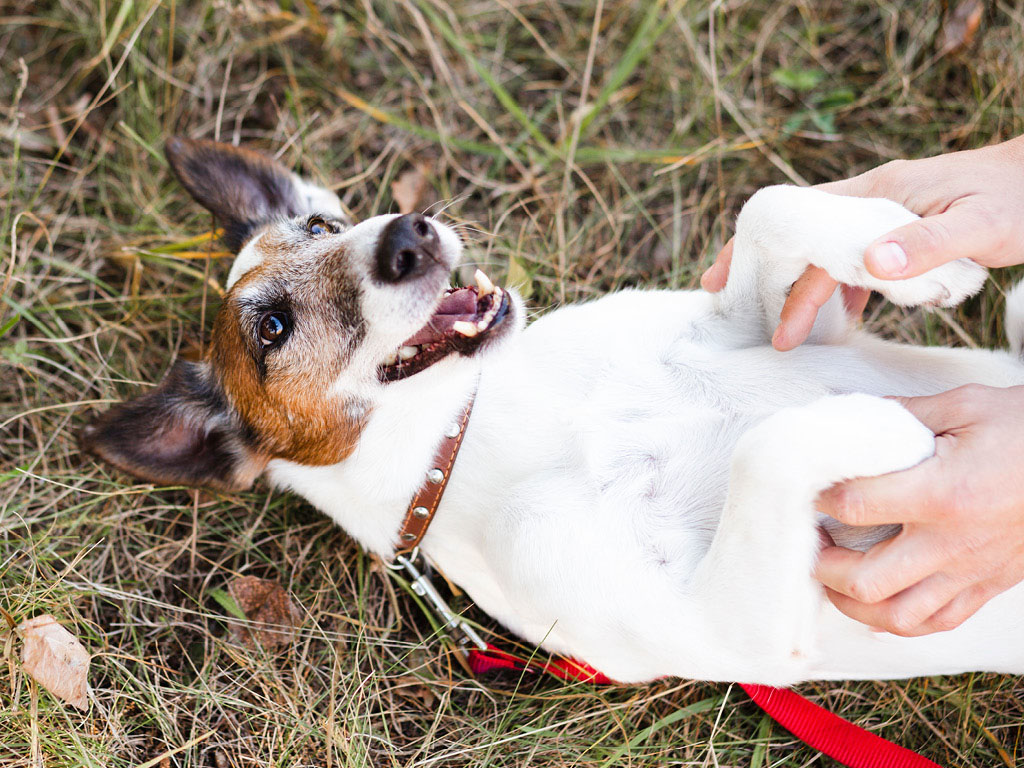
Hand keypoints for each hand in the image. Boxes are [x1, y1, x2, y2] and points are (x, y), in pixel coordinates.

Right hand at [701, 135, 1023, 349]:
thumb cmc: (1021, 197)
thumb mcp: (980, 225)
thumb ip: (926, 244)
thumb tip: (869, 266)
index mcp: (880, 193)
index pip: (801, 219)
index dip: (756, 247)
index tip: (720, 276)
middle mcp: (874, 202)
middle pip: (804, 240)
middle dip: (764, 273)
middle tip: (725, 303)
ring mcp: (885, 220)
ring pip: (828, 257)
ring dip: (802, 290)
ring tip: (780, 330)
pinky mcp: (901, 237)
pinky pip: (858, 267)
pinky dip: (841, 294)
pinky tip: (840, 322)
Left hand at [814, 384, 1023, 635]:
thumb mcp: (966, 405)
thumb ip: (902, 415)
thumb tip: (852, 418)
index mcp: (943, 493)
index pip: (856, 505)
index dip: (819, 498)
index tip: (807, 488)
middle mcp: (954, 542)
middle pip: (866, 581)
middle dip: (823, 567)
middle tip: (809, 543)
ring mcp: (972, 571)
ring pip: (898, 617)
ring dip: (853, 604)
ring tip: (833, 578)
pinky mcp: (990, 586)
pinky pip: (936, 621)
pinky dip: (898, 619)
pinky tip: (878, 599)